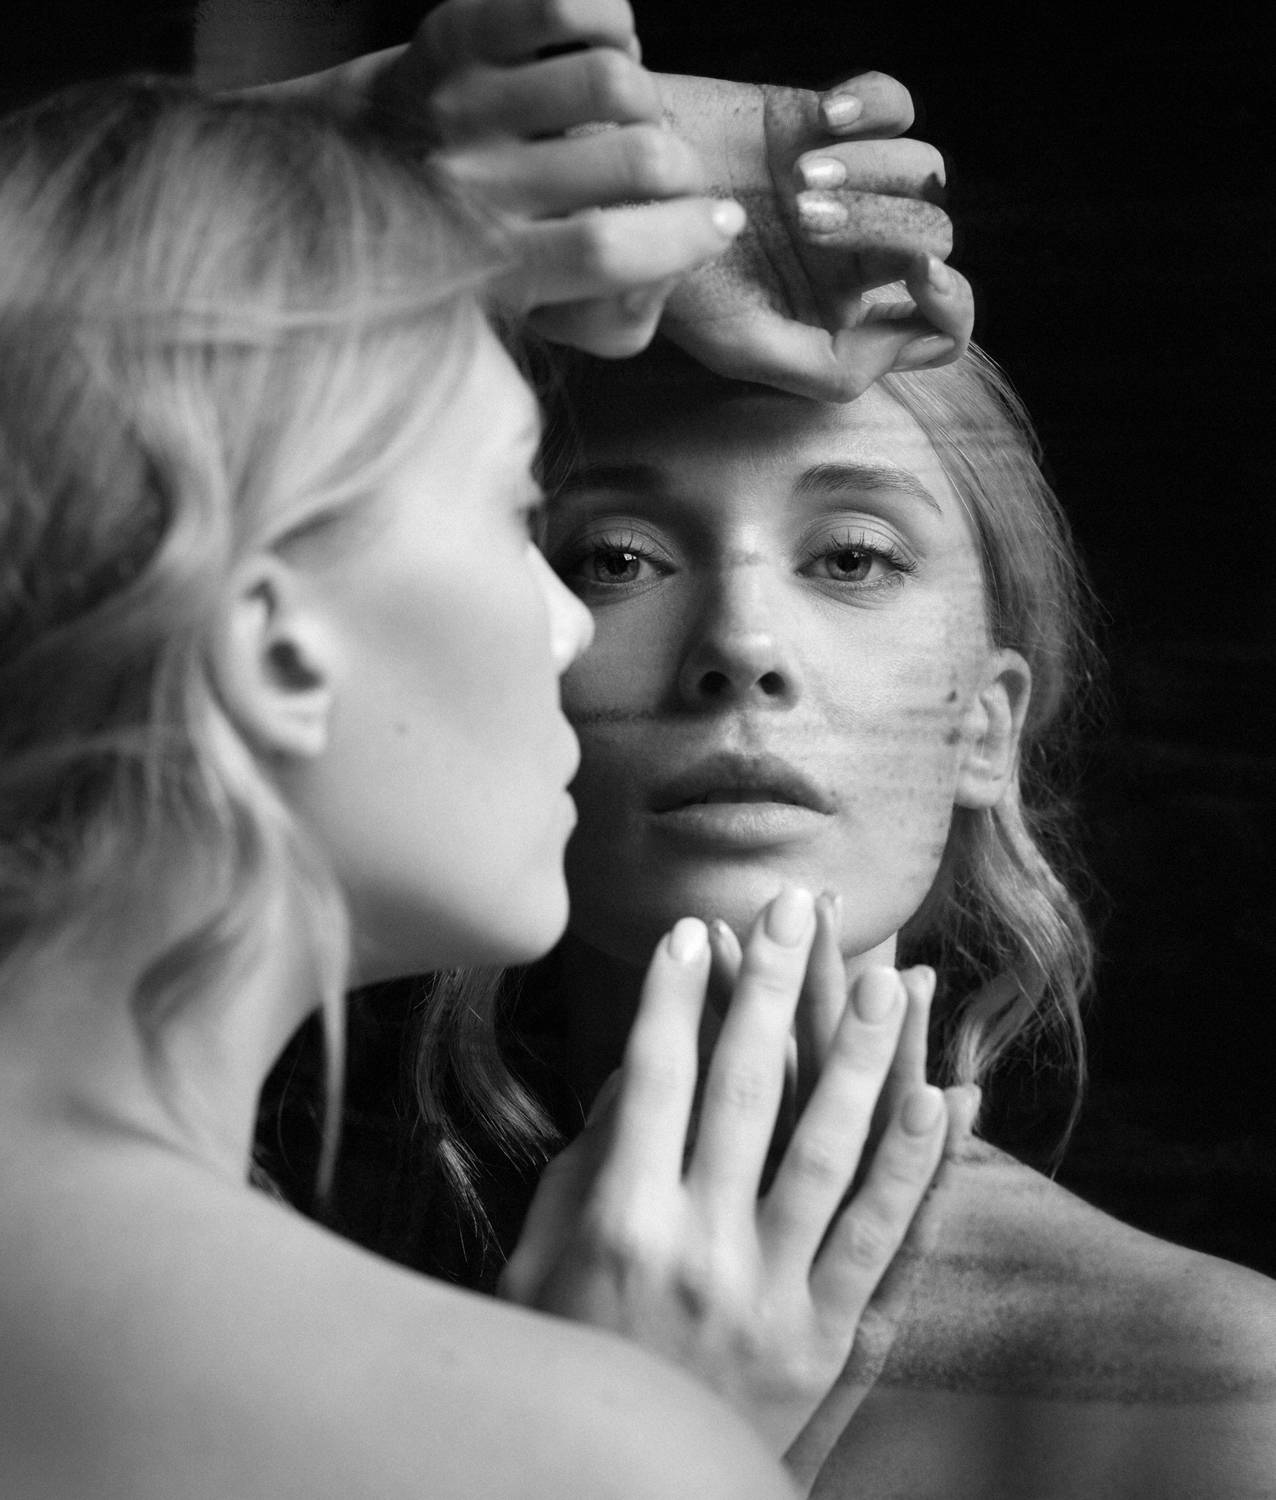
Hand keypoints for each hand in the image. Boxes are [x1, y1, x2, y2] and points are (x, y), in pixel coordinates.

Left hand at [368, 0, 746, 355]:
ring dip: (647, 97)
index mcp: (494, 270)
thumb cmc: (476, 249)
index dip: (689, 235)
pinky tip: (602, 54)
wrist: (362, 170)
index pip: (610, 252)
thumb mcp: (544, 317)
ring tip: (628, 117)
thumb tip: (684, 252)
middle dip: (684, 166)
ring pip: (615, 80)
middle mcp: (472, 188)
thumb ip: (618, 319)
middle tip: (671, 173)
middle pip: (636, 161)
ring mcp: (462, 105)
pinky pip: (569, 3)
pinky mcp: (458, 35)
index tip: (721, 223)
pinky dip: (612, 23)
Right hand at [499, 887, 948, 1459]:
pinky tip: (942, 1101)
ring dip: (863, 1057)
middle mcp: (695, 1250)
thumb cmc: (569, 1355)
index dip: (676, 996)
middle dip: (773, 989)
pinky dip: (915, 1167)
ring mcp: (769, 1296)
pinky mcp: (826, 1342)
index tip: (699, 928)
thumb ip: (593, 1160)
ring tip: (890, 978)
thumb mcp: (546, 1256)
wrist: (621, 1495)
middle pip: (745, 1092)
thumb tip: (641, 1064)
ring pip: (829, 1152)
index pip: (653, 1078)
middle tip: (797, 909)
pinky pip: (882, 1241)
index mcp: (617, 1222)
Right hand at [656, 71, 973, 398]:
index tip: (918, 277)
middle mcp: (853, 254)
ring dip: (872, 170)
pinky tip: (820, 118)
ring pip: (924, 170)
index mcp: (840, 314)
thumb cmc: (666, 273)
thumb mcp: (740, 346)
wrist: (613, 185)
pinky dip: (873, 106)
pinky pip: (897, 105)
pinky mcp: (824, 117)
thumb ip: (831, 368)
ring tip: (798, 175)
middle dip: (883, 225)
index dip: (951, 303)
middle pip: (935, 236)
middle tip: (806, 218)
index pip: (941, 322)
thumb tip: (914, 339)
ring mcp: (845, 183)